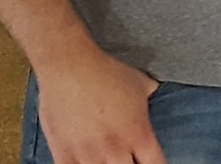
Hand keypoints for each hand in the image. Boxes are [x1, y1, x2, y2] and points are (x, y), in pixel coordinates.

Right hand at [33, 47, 164, 163]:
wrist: (69, 66)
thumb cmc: (103, 71)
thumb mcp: (139, 82)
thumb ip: (150, 94)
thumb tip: (155, 90)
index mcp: (139, 135)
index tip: (147, 161)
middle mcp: (116, 150)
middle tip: (124, 158)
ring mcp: (89, 155)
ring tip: (103, 158)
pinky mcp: (65, 155)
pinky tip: (82, 160)